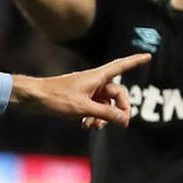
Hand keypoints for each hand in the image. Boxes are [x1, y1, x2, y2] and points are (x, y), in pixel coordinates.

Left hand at [11, 53, 150, 126]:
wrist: (33, 98)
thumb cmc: (56, 98)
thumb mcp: (83, 108)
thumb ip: (106, 114)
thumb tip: (125, 120)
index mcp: (97, 77)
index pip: (121, 66)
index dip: (135, 61)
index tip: (149, 56)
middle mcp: (94, 81)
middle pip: (117, 93)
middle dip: (119, 109)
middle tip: (121, 124)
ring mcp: (87, 90)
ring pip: (105, 103)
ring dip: (104, 116)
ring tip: (94, 126)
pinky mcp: (79, 98)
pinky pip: (95, 107)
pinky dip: (94, 116)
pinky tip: (86, 125)